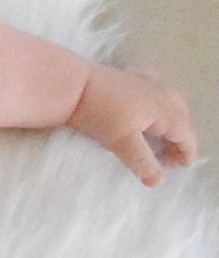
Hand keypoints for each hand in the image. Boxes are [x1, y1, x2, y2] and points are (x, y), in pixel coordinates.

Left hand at [68, 61, 197, 184]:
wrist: (71, 84)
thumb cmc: (100, 114)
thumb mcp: (122, 142)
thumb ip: (142, 162)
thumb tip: (158, 182)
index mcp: (166, 110)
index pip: (186, 135)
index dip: (185, 153)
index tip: (177, 167)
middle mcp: (163, 92)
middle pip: (182, 118)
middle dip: (179, 139)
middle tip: (167, 157)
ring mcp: (147, 81)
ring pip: (172, 102)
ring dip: (171, 120)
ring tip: (159, 136)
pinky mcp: (130, 75)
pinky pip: (155, 88)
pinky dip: (157, 101)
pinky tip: (147, 106)